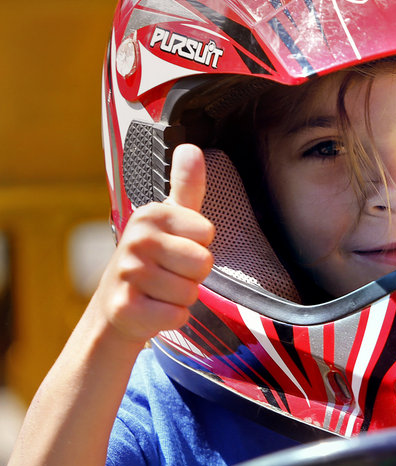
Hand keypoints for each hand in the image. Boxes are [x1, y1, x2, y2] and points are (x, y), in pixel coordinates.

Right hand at [95, 143, 214, 343]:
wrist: (118, 306)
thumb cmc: (154, 261)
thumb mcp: (171, 221)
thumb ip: (186, 187)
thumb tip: (191, 148)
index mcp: (151, 214)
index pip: (207, 233)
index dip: (199, 246)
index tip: (177, 248)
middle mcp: (136, 239)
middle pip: (203, 263)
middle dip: (194, 276)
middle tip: (171, 274)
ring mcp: (128, 274)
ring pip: (191, 292)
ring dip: (181, 298)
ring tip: (160, 291)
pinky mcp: (126, 308)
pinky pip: (177, 316)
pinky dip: (172, 318)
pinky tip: (154, 309)